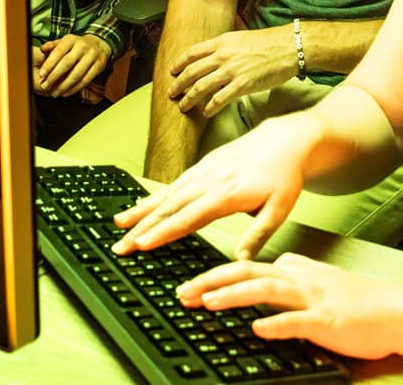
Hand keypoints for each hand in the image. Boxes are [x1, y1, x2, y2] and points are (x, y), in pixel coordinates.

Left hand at [35, 34, 109, 96]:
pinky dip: (75, 89)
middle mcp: (83, 46)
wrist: (99, 45)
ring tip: (55, 93)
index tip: (41, 74)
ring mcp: (92, 56)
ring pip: (77, 74)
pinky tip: (66, 93)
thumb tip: (42, 49)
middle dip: (54, 76)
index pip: (58, 52)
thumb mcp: (65, 42)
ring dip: (64, 86)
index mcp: (72, 39)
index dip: (49, 64)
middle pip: (67, 64)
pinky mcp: (99, 66)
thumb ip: (53, 45)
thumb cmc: (77, 45)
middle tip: (45, 86)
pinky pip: (86, 80)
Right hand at [114, 116, 312, 258]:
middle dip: (142, 228)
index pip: (188, 218)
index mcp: (226, 194)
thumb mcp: (279, 209)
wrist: (284, 141)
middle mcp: (209, 181)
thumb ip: (258, 236)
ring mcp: (202, 172)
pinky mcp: (201, 167)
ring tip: (118, 226)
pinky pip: (171, 185)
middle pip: (169, 208)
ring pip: (165, 195)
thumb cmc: (283, 176)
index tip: (142, 244)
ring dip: (141, 212)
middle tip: (121, 246)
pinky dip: (152, 197)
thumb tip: (239, 262)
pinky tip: (140, 208)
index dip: (163, 233)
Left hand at [170, 27, 295, 116]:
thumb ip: (226, 45)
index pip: (192, 53)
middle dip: (179, 84)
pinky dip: (209, 108)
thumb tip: (217, 52)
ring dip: (189, 98)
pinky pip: (219, 99)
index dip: (179, 63)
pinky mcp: (242, 85)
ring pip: (201, 87)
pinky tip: (206, 113)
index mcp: (222, 42)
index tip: (172, 71)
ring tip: (183, 106)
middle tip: (171, 93)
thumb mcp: (242, 37)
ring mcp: (231, 71)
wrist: (289, 47)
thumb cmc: (269, 42)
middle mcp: (223, 56)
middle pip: (192, 71)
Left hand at [177, 253, 398, 359]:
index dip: (216, 275)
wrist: (395, 311)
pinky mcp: (327, 321)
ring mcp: (313, 299)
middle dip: (212, 282)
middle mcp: (300, 280)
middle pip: (249, 273)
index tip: (191, 285)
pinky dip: (276, 324)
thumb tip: (276, 267)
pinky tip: (257, 329)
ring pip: (267, 290)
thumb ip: (298, 271)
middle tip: (184, 293)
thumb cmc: (360, 300)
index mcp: (296, 271)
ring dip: (235, 295)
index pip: (248, 267)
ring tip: (208, 303)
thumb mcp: (323, 278)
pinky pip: (297, 322)